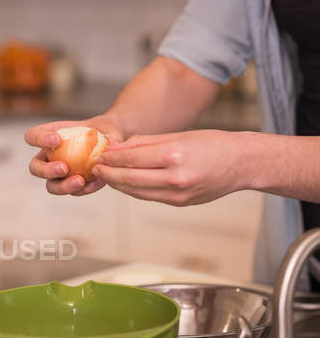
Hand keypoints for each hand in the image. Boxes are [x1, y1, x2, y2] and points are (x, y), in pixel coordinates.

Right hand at [24, 116, 123, 195]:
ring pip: (51, 186)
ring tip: (80, 180)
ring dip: (63, 186)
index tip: (57, 140)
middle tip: (64, 168)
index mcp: (48, 138)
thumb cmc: (102, 131)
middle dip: (47, 170)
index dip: (39, 139)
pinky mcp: (72, 186)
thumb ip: (107, 134)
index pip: (32, 137)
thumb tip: (110, 145)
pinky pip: (74, 191)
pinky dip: (85, 188)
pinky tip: (98, 182)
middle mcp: (48, 158)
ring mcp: (59, 175)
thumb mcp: (106, 127)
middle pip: (35, 168)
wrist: (112, 145)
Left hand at [92, 129, 246, 205]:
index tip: (99, 155)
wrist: (242, 163)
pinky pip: (150, 196)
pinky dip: (134, 190)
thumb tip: (117, 148)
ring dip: (118, 185)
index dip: (112, 158)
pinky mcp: (180, 202)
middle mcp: (176, 177)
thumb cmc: (212, 144)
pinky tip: (125, 183)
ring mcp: (178, 194)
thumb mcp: (178, 135)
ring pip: (137, 192)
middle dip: (109, 174)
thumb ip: (145, 143)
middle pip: (130, 179)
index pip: (132, 158)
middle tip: (95, 169)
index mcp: (175, 156)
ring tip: (106, 176)